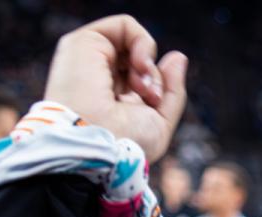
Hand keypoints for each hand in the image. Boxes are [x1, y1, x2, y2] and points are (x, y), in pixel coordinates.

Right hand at [43, 16, 188, 164]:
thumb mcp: (159, 122)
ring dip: (149, 63)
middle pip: (138, 61)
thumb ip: (172, 90)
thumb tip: (178, 56)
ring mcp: (88, 58)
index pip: (141, 78)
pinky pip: (125, 25)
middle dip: (154, 78)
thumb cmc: (126, 143)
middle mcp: (96, 76)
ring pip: (133, 42)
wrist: (101, 145)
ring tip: (143, 87)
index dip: (156, 86)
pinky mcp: (83, 42)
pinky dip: (144, 43)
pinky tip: (140, 66)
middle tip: (150, 97)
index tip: (154, 103)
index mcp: (109, 98)